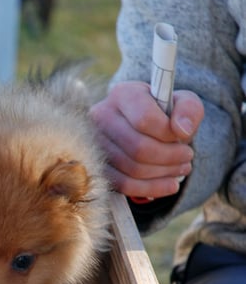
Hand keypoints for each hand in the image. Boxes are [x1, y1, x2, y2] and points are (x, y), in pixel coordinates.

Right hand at [89, 81, 203, 199]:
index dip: (168, 133)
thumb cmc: (163, 114)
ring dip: (164, 173)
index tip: (183, 137)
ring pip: (133, 169)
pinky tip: (169, 186)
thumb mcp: (182, 103)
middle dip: (170, 157)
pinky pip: (124, 185)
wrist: (143, 129)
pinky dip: (151, 188)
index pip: (144, 119)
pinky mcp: (97, 167)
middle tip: (187, 157)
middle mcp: (102, 117)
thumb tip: (182, 130)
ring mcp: (95, 145)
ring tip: (181, 169)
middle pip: (138, 147)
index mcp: (123, 95)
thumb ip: (189, 110)